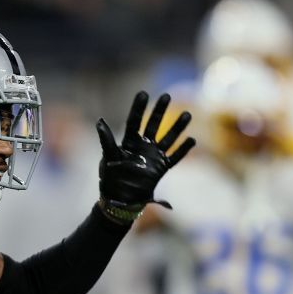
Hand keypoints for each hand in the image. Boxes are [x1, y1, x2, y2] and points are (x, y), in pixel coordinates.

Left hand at [96, 91, 194, 220]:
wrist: (119, 199)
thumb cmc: (110, 178)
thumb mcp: (108, 158)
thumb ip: (107, 140)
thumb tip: (100, 121)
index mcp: (128, 142)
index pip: (134, 121)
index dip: (138, 108)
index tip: (144, 93)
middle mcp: (142, 146)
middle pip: (153, 125)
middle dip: (160, 111)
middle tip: (167, 96)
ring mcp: (153, 157)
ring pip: (168, 138)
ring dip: (177, 127)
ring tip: (187, 114)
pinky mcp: (161, 168)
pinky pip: (174, 157)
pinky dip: (183, 150)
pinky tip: (192, 140)